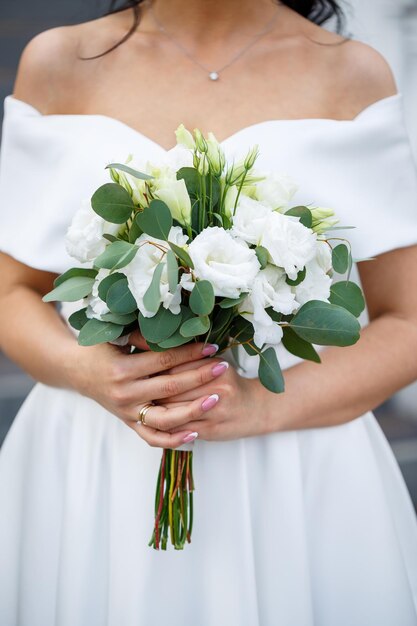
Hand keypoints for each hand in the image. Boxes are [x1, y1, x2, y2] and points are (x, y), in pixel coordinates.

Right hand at [65, 332, 228, 448]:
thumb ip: (144, 335)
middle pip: (170, 387)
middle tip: (222, 366)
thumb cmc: (100, 349)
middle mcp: (125, 393)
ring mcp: (127, 412)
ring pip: (165, 418)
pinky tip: (195, 434)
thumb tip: (177, 328)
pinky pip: (152, 438)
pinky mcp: (129, 423)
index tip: (210, 345)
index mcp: (122, 369)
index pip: (164, 360)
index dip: (189, 353)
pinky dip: (173, 440)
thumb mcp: (117, 337)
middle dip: (200, 376)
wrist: (76, 371)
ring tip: (216, 399)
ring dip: (194, 410)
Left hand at [148, 358, 267, 441]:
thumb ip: (191, 359)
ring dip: (153, 406)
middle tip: (133, 382)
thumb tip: (155, 350)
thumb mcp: (216, 364)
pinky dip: (163, 424)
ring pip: (173, 409)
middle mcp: (217, 388)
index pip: (177, 364)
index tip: (139, 361)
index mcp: (216, 368)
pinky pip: (179, 428)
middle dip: (150, 386)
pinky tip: (151, 418)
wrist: (257, 409)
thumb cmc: (231, 384)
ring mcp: (214, 411)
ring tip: (139, 399)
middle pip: (172, 387)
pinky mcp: (210, 430)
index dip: (155, 364)